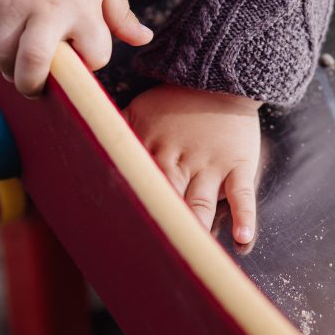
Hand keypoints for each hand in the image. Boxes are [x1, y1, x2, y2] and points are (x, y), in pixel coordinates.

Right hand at [0, 0, 152, 95]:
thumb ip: (120, 15)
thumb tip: (144, 39)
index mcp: (81, 8)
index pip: (94, 56)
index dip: (92, 61)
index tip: (85, 54)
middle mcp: (45, 11)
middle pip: (34, 65)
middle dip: (34, 86)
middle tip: (38, 88)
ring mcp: (10, 6)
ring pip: (2, 57)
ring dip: (10, 70)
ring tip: (20, 66)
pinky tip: (2, 43)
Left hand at [124, 84, 261, 243]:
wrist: (219, 79)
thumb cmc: (175, 103)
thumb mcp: (138, 111)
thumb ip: (118, 135)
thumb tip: (89, 157)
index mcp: (152, 149)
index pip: (137, 185)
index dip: (130, 210)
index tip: (121, 236)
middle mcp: (180, 160)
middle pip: (167, 199)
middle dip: (161, 226)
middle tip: (153, 255)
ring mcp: (211, 164)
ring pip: (201, 202)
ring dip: (197, 227)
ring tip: (193, 251)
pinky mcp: (238, 165)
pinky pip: (242, 194)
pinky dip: (244, 216)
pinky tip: (242, 238)